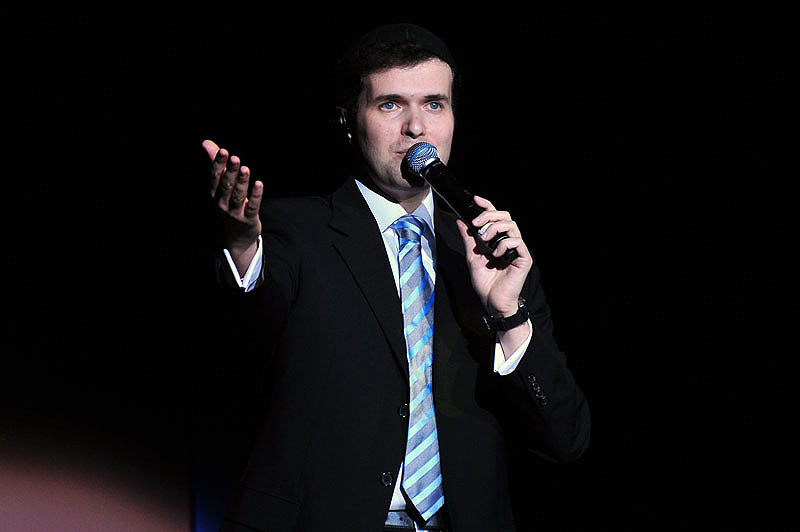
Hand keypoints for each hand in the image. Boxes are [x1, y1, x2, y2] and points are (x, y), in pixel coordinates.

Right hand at [204, 139, 262, 253]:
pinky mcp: (248, 219)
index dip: (218, 164)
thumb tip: (206, 143)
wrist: (234, 238)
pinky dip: (255, 195)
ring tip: (246, 169)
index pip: (215, 177)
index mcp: (214, 194)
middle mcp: (222, 204)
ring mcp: (235, 213)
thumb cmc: (227, 206)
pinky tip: (259, 184)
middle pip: (226, 186)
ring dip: (242, 182)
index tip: (222, 151)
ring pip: (238, 196)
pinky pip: (252, 206)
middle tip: (235, 158)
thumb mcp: (220, 187)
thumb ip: (216, 164)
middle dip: (230, 172)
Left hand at [456, 195, 532, 317]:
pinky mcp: (524, 258)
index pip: (496, 217)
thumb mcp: (472, 257)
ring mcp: (518, 249)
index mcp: (498, 240)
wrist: (492, 302)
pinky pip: (517, 241)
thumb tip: (461, 221)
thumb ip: (468, 239)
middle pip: (505, 216)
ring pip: (511, 225)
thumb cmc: (486, 283)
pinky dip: (503, 244)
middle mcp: (509, 242)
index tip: (476, 199)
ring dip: (494, 228)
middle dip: (489, 216)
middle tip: (477, 224)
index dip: (487, 206)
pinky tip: (495, 255)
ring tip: (483, 240)